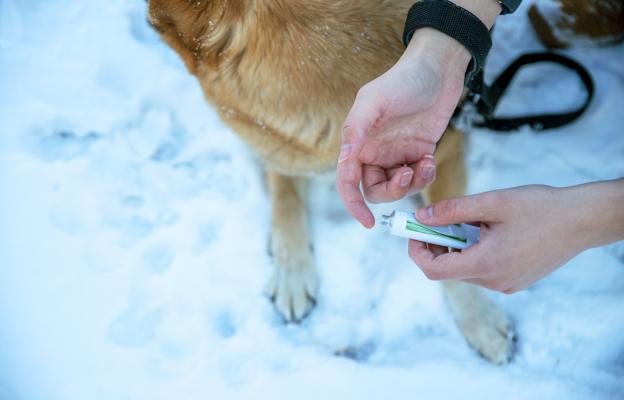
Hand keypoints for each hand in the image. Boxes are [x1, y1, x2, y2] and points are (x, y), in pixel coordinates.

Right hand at [336, 28, 470, 228]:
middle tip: (407, 176)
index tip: (367, 222)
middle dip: (392, 191)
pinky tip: (430, 159)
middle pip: (374, 190)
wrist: (439, 68)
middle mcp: (375, 152)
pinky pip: (418, 178)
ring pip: (398, 188)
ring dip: (412, 184)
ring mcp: (397, 154)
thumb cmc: (403, 80)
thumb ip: (355, 131)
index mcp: (358, 142)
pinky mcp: (418, 153)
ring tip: (424, 163)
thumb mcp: (373, 101)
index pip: (348, 181)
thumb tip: (344, 160)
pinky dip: (425, 176)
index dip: (353, 204)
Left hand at [408, 181, 623, 292]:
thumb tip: (421, 217)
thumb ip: (453, 210)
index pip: (434, 271)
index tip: (413, 231)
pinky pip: (482, 270)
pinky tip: (486, 230)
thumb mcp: (492, 202)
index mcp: (486, 264)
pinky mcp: (515, 280)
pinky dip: (474, 251)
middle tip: (436, 219)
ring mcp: (506, 284)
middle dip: (436, 245)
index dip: (417, 252)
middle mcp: (494, 281)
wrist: (583, 220)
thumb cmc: (541, 208)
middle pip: (448, 269)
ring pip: (465, 269)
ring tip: (469, 220)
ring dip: (456, 246)